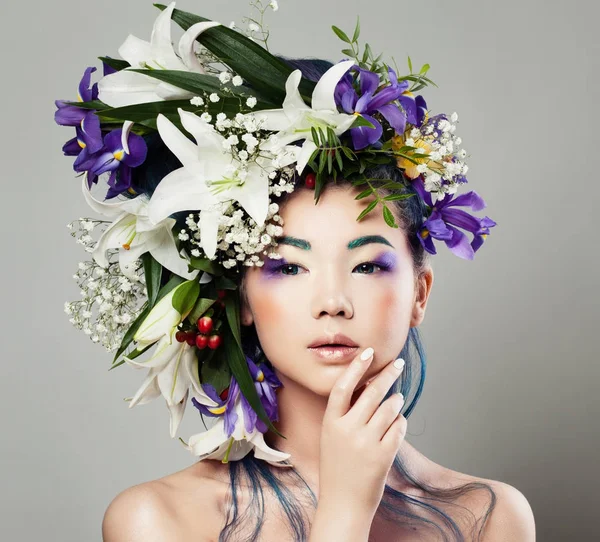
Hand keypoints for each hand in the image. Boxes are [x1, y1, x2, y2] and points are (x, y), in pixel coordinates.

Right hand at [318, 347, 406, 516]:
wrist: (343, 503)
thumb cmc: (337, 466)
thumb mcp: (331, 436)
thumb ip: (345, 413)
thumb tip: (368, 385)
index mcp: (331, 423)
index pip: (343, 387)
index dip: (356, 367)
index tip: (368, 352)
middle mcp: (348, 430)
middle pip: (372, 392)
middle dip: (387, 374)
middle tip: (397, 364)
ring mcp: (367, 443)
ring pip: (390, 408)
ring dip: (396, 400)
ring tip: (396, 399)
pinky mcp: (384, 455)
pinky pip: (399, 427)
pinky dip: (400, 422)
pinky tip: (396, 424)